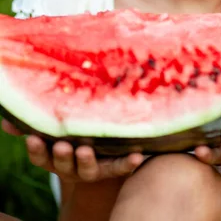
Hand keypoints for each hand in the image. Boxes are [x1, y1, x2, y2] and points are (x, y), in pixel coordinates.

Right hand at [1, 118, 144, 181]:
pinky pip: (120, 167)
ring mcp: (94, 168)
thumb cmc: (73, 132)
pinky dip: (128, 163)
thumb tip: (7, 120)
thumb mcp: (53, 127)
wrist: (103, 151)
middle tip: (62, 145)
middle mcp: (72, 165)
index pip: (40, 155)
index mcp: (55, 155)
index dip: (36, 148)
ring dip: (87, 161)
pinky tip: (137, 155)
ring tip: (86, 150)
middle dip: (62, 156)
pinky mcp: (115, 166)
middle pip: (64, 164)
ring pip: (89, 169)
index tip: (33, 138)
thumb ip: (33, 121)